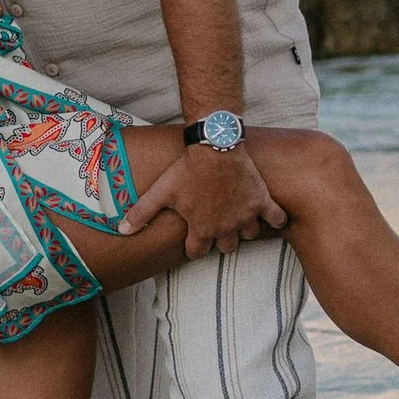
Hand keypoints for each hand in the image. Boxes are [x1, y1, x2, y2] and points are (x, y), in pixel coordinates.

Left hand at [119, 143, 286, 259]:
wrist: (215, 146)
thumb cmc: (187, 169)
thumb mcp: (161, 191)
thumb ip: (142, 212)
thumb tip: (122, 230)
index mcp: (201, 228)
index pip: (197, 252)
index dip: (193, 245)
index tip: (193, 236)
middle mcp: (225, 227)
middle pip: (225, 248)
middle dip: (219, 240)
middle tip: (216, 225)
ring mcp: (245, 216)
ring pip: (248, 235)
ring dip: (243, 229)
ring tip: (237, 217)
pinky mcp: (262, 202)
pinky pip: (276, 219)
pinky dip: (275, 219)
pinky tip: (270, 216)